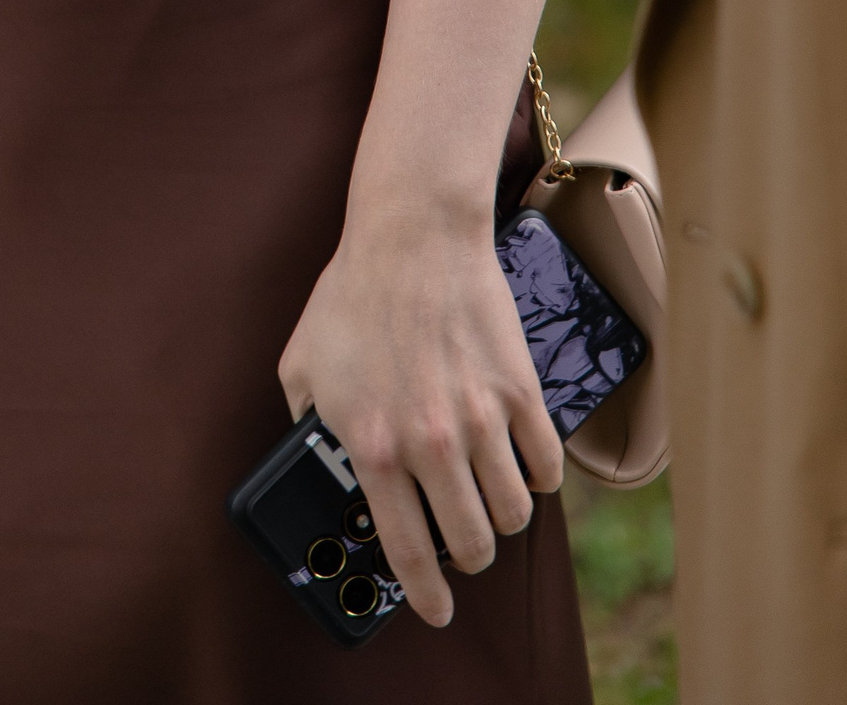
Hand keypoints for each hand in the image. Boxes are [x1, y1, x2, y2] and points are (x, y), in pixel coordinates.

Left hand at [279, 206, 562, 629]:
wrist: (411, 236)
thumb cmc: (352, 294)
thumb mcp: (301, 364)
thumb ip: (304, 421)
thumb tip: (315, 457)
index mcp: (372, 445)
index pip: (406, 550)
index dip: (423, 595)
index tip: (433, 610)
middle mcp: (429, 444)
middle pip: (470, 543)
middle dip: (468, 557)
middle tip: (462, 547)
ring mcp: (480, 420)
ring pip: (512, 515)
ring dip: (502, 520)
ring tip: (488, 503)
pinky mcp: (519, 393)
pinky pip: (545, 467)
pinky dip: (537, 479)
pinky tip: (521, 468)